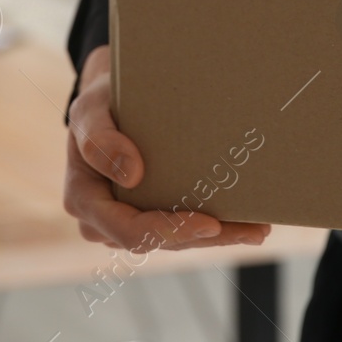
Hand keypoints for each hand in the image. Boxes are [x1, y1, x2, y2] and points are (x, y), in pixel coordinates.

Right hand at [63, 45, 270, 252]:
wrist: (108, 100)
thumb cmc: (99, 102)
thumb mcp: (91, 109)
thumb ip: (99, 139)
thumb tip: (131, 175)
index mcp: (83, 199)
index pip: (127, 230)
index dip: (168, 230)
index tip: (209, 222)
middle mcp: (102, 220)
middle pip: (158, 241)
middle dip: (206, 238)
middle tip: (252, 229)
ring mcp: (124, 222)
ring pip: (173, 241)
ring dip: (216, 237)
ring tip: (258, 228)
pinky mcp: (146, 215)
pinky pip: (178, 228)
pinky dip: (212, 227)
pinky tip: (245, 224)